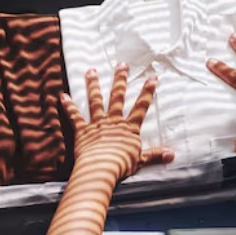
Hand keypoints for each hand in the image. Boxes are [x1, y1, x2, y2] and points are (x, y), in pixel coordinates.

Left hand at [61, 64, 173, 180]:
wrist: (102, 168)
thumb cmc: (121, 165)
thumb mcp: (141, 160)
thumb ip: (155, 155)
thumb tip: (172, 155)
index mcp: (129, 128)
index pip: (141, 107)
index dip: (147, 92)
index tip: (152, 78)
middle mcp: (113, 122)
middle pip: (117, 97)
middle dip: (120, 80)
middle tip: (122, 65)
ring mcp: (97, 124)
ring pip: (96, 101)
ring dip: (93, 85)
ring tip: (91, 71)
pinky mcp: (83, 131)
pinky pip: (75, 116)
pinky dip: (69, 106)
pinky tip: (63, 96)